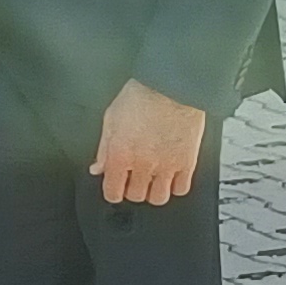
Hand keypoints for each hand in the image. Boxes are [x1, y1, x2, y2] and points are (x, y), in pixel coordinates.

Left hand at [92, 79, 208, 205]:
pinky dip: (175, 186)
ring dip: (153, 192)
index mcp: (120, 155)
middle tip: (133, 178)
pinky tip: (170, 176)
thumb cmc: (141, 96)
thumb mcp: (111, 118)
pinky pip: (181, 189)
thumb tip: (98, 167)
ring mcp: (167, 166)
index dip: (112, 192)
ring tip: (152, 180)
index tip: (114, 188)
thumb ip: (103, 148)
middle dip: (132, 189)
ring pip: (159, 198)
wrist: (172, 86)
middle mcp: (143, 165)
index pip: (112, 192)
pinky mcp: (187, 163)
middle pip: (135, 196)